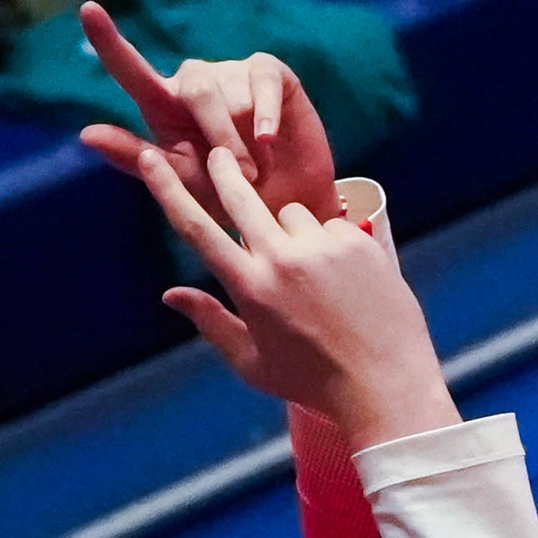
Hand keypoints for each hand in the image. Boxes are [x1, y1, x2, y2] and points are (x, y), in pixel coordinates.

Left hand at [74, 2, 342, 235]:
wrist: (284, 203)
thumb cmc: (224, 194)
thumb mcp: (179, 182)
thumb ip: (135, 157)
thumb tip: (86, 133)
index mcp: (162, 106)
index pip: (130, 70)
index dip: (107, 39)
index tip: (87, 9)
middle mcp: (194, 81)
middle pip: (196, 90)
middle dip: (221, 136)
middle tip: (244, 175)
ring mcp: (232, 73)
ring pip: (232, 93)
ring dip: (248, 137)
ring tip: (261, 162)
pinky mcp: (268, 71)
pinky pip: (264, 80)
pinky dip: (268, 112)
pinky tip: (270, 138)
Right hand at [132, 142, 454, 445]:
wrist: (385, 384)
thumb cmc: (313, 381)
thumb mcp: (252, 363)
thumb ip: (210, 322)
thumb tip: (170, 294)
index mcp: (250, 288)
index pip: (197, 229)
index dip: (168, 189)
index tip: (151, 158)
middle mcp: (283, 260)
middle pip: (241, 198)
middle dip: (225, 171)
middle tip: (220, 153)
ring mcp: (324, 248)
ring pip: (292, 214)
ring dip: (291, 231)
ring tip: (313, 274)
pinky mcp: (360, 243)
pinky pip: (332, 226)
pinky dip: (331, 243)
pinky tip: (345, 277)